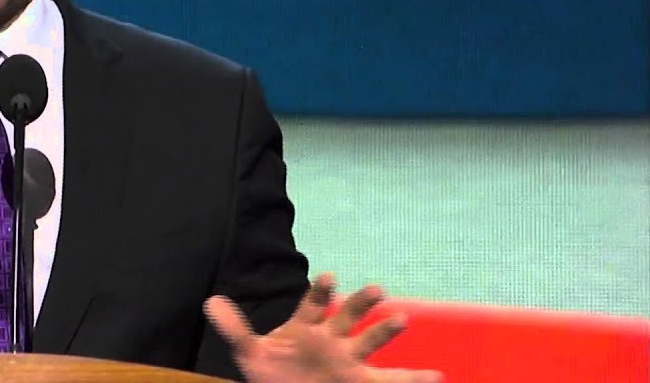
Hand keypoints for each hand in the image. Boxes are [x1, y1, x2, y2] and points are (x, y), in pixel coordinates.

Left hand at [204, 272, 442, 382]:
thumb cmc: (272, 376)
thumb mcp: (250, 354)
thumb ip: (235, 328)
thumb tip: (211, 301)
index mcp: (306, 327)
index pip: (313, 304)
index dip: (321, 292)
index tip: (330, 276)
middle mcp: (332, 339)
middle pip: (348, 317)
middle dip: (360, 304)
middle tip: (376, 290)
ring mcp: (350, 360)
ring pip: (370, 342)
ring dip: (386, 330)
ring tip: (402, 317)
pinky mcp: (362, 381)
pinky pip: (393, 381)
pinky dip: (416, 379)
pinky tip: (438, 375)